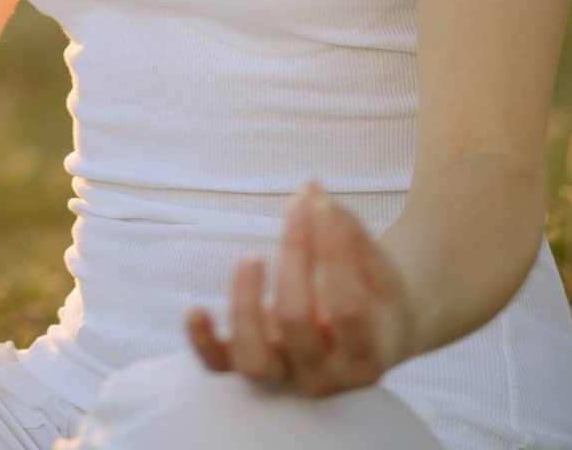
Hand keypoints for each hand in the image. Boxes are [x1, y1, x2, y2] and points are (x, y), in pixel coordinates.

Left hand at [182, 179, 415, 397]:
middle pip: (297, 321)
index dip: (334, 253)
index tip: (322, 206)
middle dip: (293, 256)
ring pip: (255, 359)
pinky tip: (195, 309)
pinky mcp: (249, 367)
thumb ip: (350, 234)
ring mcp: (284, 378)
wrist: (367, 338)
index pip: (348, 309)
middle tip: (295, 210)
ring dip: (244, 304)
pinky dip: (202, 342)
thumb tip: (312, 192)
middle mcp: (325, 378)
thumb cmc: (371, 295)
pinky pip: (218, 366)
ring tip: (251, 257)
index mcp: (366, 355)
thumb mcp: (376, 270)